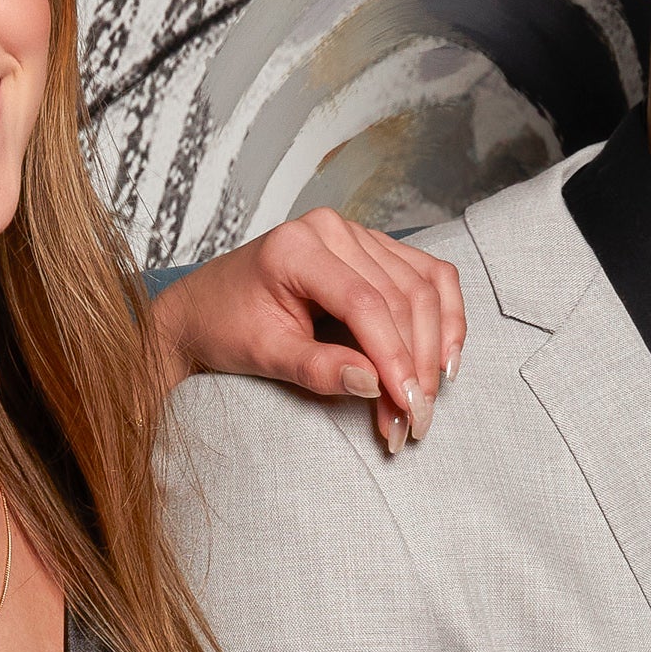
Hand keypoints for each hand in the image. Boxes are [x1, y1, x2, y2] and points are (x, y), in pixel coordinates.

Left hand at [149, 209, 465, 450]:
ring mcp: (357, 236)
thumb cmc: (224, 327)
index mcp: (298, 246)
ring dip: (434, 349)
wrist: (204, 309)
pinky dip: (445, 317)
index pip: (365, 302)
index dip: (393, 357)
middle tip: (415, 420)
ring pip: (423, 288)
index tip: (406, 406)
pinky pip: (427, 277)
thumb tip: (372, 385)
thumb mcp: (262, 355)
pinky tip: (446, 358)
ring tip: (424, 401)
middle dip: (415, 364)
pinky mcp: (373, 251)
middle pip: (402, 296)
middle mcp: (333, 231)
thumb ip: (316, 368)